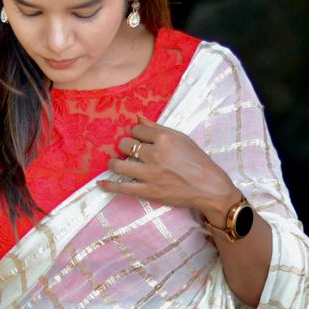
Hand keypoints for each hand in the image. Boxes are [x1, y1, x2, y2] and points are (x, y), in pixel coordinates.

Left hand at [100, 114, 239, 224]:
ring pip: (119, 165)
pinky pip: (122, 188)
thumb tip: (138, 117)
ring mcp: (150, 173)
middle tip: (128, 152)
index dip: (136, 134)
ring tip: (115, 163)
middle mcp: (155, 154)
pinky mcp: (148, 191)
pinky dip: (109, 185)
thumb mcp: (181, 138)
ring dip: (114, 163)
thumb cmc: (197, 161)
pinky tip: (101, 183)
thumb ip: (157, 127)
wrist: (208, 187)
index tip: (139, 140)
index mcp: (164, 138)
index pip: (137, 130)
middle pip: (125, 145)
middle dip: (125, 147)